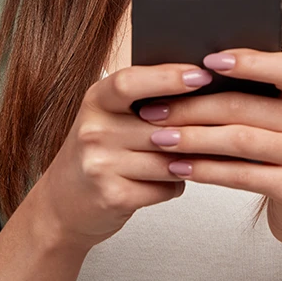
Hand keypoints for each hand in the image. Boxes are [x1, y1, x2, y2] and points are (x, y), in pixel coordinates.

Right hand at [37, 61, 215, 252]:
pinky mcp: (113, 196)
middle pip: (160, 126)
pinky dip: (174, 184)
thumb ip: (144, 100)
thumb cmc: (96, 154)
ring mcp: (100, 165)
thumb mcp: (109, 117)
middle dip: (194, 128)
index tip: (201, 74)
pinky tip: (167, 179)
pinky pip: (165, 187)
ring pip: (168, 159)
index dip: (168, 77)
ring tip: (189, 155)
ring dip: (187, 160)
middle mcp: (93, 130)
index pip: (130, 82)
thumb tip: (199, 85)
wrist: (61, 205)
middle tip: (220, 123)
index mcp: (95, 101)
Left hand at [138, 48, 281, 249]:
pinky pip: (241, 175)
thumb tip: (189, 76)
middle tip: (154, 110)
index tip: (206, 60)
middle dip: (192, 107)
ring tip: (159, 138)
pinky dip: (205, 170)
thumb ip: (252, 95)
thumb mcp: (281, 117)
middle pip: (244, 106)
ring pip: (238, 140)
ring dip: (192, 138)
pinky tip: (179, 167)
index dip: (248, 61)